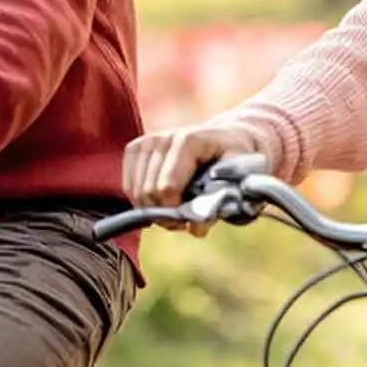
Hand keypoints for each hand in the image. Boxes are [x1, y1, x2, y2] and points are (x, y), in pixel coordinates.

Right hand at [122, 124, 259, 233]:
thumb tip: (195, 229)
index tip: (190, 220)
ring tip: (173, 210)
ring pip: (135, 190)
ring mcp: (147, 140)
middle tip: (182, 220)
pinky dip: (141, 200)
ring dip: (152, 209)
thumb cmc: (233, 161)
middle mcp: (164, 137)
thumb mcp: (238, 179)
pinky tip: (160, 201)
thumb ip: (221, 203)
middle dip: (164, 213)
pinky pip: (127, 185)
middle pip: (149, 191)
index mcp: (189, 140)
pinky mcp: (136, 148)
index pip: (167, 186)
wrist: (223, 139)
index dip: (175, 211)